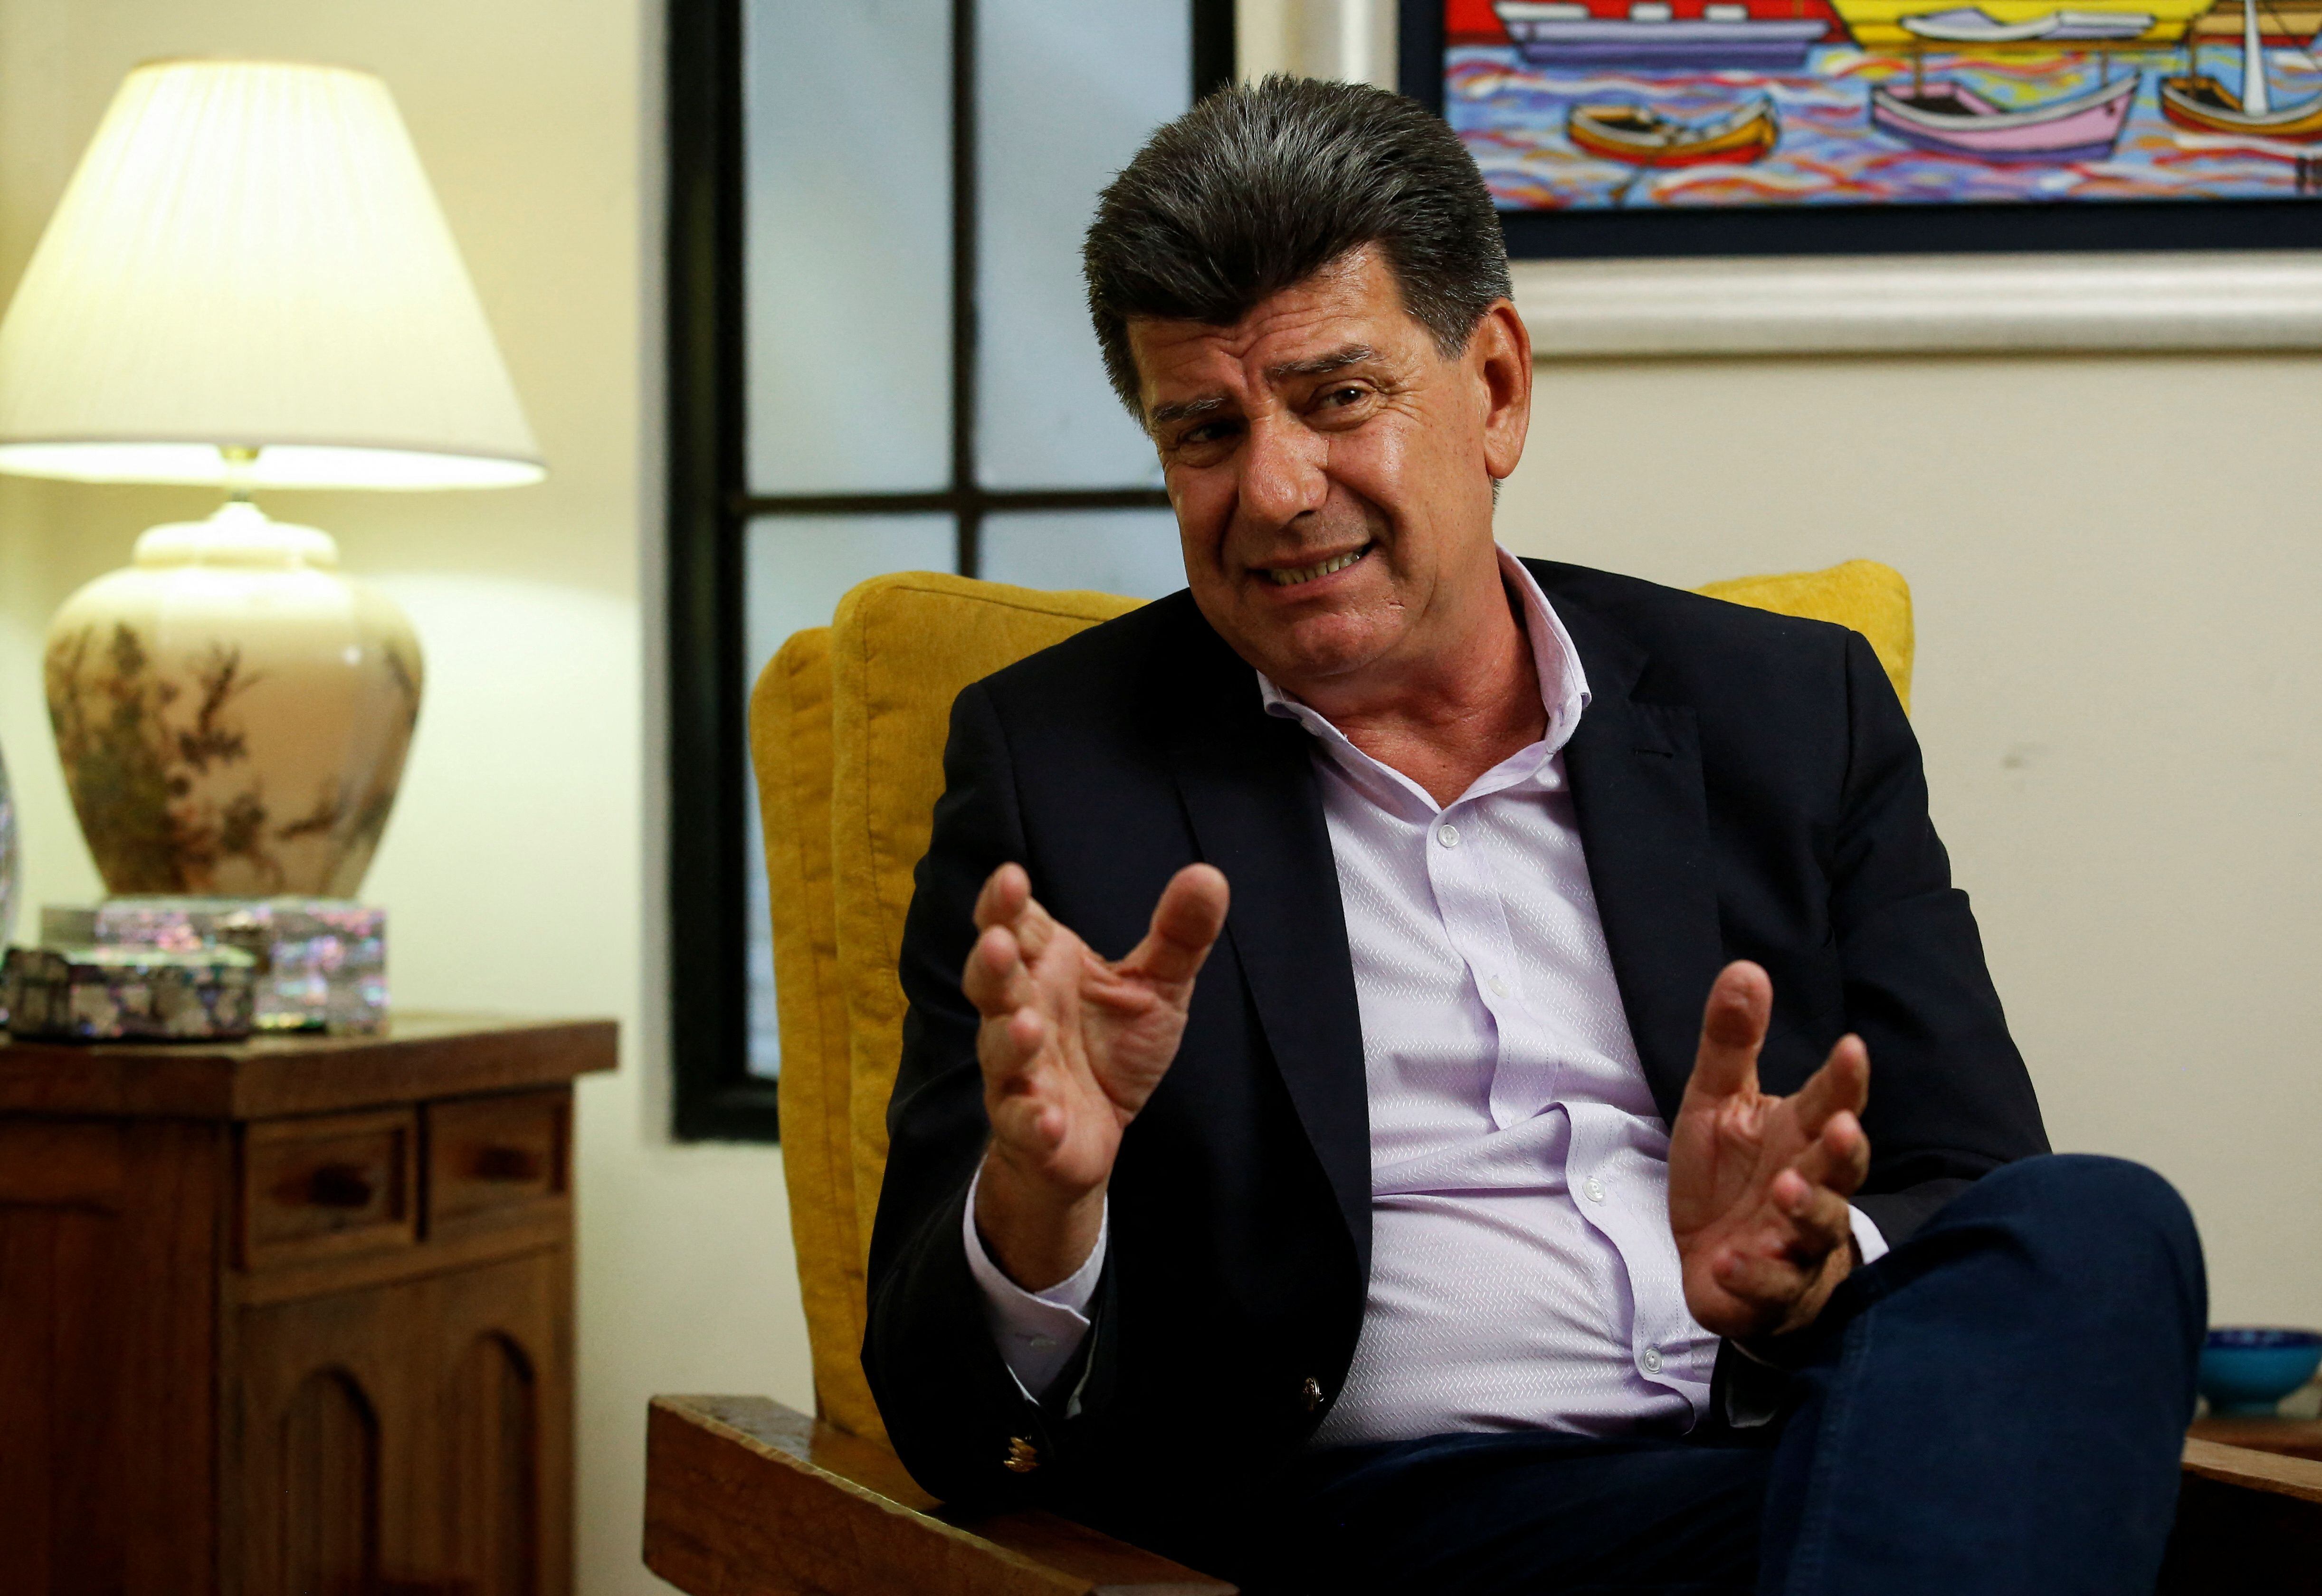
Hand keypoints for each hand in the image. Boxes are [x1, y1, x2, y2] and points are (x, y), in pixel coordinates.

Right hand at [965, 860, 1228, 1289]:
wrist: (1095, 1137)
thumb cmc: (1113, 1049)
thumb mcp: (1157, 989)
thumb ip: (1178, 936)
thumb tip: (1209, 875)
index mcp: (1046, 969)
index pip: (1016, 927)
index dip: (1006, 905)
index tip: (1012, 878)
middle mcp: (1020, 1013)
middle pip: (993, 983)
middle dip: (992, 963)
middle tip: (1000, 941)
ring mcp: (1019, 1073)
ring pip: (1000, 1051)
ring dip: (1009, 1039)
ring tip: (1028, 1025)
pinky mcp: (1027, 1129)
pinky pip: (1021, 1123)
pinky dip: (1033, 1120)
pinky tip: (1049, 1117)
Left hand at [1668, 961, 1871, 1340]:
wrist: (1716, 1264)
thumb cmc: (1728, 1179)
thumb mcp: (1714, 1102)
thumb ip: (1732, 1042)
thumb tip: (1746, 968)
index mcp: (1799, 1136)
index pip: (1830, 1102)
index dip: (1844, 1079)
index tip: (1851, 1047)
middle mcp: (1812, 1187)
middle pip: (1841, 1168)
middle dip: (1843, 1149)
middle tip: (1839, 1127)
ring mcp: (1797, 1243)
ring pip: (1817, 1227)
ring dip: (1804, 1209)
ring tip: (1783, 1189)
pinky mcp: (1771, 1291)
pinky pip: (1770, 1284)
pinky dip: (1752, 1273)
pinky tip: (1729, 1259)